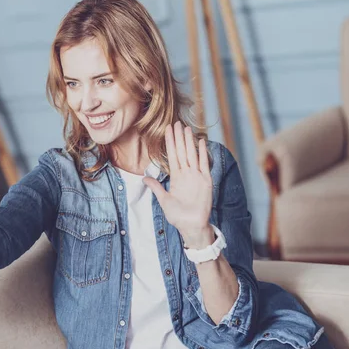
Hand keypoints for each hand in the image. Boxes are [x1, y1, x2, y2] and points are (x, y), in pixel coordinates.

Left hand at [142, 122, 212, 248]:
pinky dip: (202, 152)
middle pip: (181, 151)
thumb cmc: (178, 216)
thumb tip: (143, 178)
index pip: (172, 155)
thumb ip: (156, 187)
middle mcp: (186, 174)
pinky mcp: (205, 180)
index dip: (169, 142)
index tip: (167, 130)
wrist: (191, 226)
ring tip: (186, 128)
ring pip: (191, 154)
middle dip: (178, 137)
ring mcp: (196, 176)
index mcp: (176, 177)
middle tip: (176, 122)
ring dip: (189, 141)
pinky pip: (204, 164)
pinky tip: (201, 141)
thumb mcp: (163, 200)